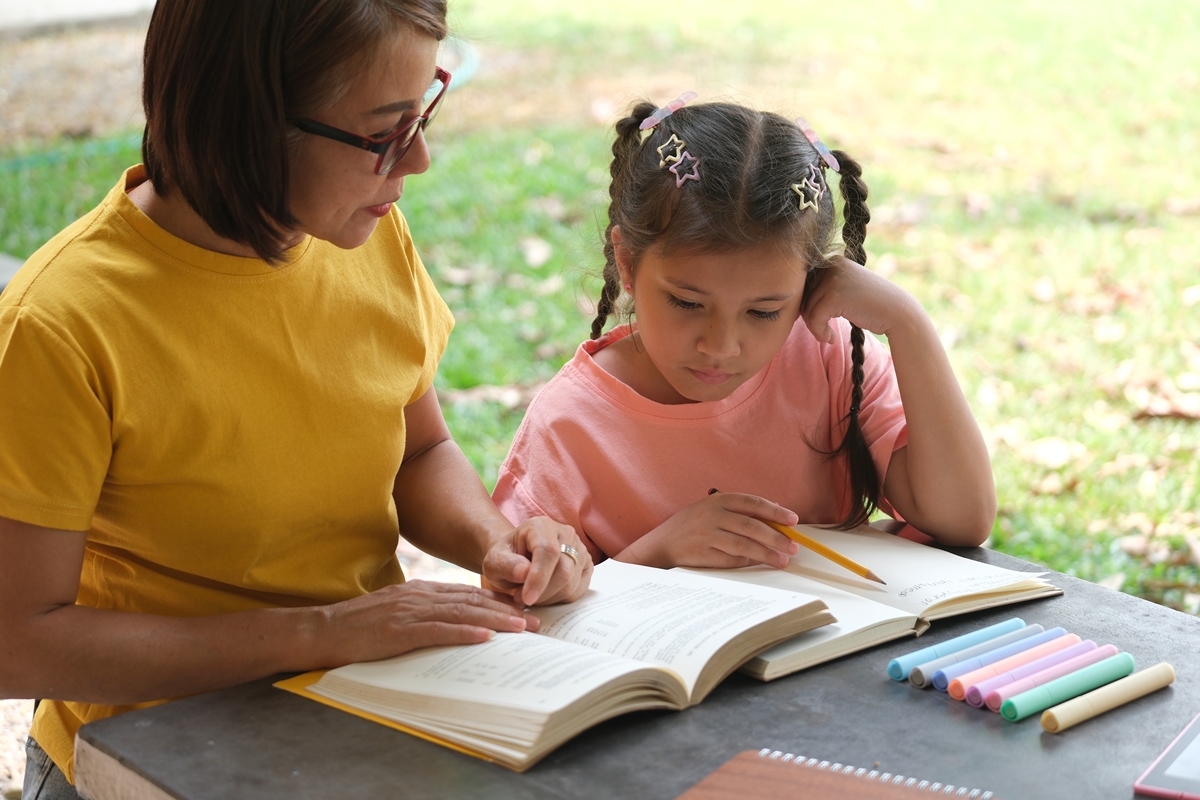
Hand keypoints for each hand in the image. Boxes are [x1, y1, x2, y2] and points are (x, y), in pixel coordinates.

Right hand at [316, 580, 536, 666]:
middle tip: (536, 623)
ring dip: (495, 620)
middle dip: (507, 611)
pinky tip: (484, 638)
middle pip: (472, 600)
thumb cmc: (358, 627)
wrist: (322, 630)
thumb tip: (454, 623)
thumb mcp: (396, 612)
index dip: (498, 602)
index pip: (467, 595)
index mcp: (420, 592)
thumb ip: (423, 614)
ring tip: (521, 629)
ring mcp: (409, 612)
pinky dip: (463, 632)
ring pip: (462, 612)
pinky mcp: (399, 630)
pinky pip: (437, 630)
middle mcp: (420, 596)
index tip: (523, 612)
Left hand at [481, 517, 592, 606]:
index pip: (548, 551)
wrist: (517, 559)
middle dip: (542, 592)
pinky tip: (544, 594)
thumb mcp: (494, 561)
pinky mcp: (586, 566)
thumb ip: (505, 565)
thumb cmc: (506, 559)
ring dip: (549, 598)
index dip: (539, 577)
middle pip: (564, 570)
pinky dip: (560, 599)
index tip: (527, 598)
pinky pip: (578, 591)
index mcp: (541, 526)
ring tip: (529, 594)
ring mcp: (580, 550)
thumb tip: (524, 572)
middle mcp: (565, 534)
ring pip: (572, 584)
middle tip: (520, 599)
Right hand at [614, 492, 800, 568]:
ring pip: (744, 545)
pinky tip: (760, 564)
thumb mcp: (712, 509)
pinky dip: (749, 562)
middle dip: (776, 537)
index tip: (793, 521)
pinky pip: (732, 559)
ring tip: (782, 559)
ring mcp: (707, 535)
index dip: (775, 512)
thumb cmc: (691, 526)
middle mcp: (713, 516)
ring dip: (766, 553)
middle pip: (752, 526)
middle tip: (793, 546)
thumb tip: (775, 513)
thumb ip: (739, 510)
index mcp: (718, 500)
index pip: (753, 503)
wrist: (661, 544)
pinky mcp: (704, 554)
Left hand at [802, 255, 920, 342]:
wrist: (898, 313)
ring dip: (814, 327)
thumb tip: (792, 298)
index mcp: (833, 260)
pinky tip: (830, 338)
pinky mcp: (834, 296)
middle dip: (809, 317)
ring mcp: (832, 278)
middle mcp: (831, 264)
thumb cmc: (870, 305)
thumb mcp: (845, 289)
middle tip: (823, 331)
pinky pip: (814, 318)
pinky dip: (819, 333)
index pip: (805, 284)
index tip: (818, 321)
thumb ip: (822, 288)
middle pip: (803, 295)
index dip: (807, 305)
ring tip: (828, 335)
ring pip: (806, 308)